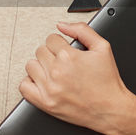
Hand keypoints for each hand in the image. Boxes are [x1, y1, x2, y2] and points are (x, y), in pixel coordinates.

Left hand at [19, 21, 135, 133]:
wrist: (111, 109)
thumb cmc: (108, 82)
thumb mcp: (102, 48)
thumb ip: (82, 30)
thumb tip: (62, 25)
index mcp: (69, 57)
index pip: (51, 39)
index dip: (60, 44)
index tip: (66, 51)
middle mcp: (57, 72)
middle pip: (40, 51)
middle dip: (51, 54)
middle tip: (63, 63)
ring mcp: (49, 88)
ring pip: (31, 66)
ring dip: (41, 67)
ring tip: (54, 72)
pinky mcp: (46, 103)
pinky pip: (24, 87)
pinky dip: (30, 83)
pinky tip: (43, 82)